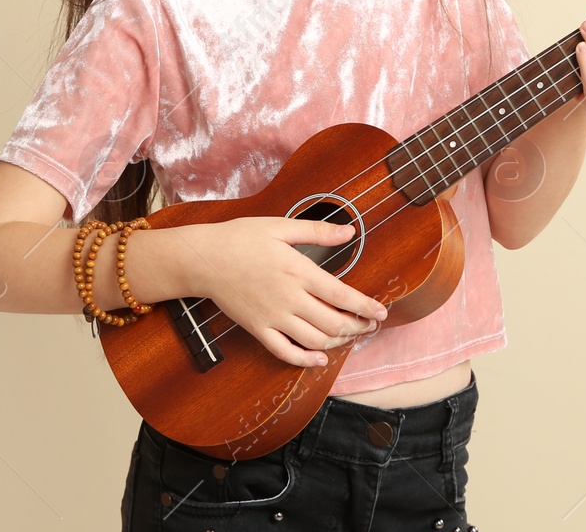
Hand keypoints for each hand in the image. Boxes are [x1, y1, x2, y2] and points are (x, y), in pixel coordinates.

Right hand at [188, 217, 388, 368]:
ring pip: (314, 340)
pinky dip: (305, 360)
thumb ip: (318, 232)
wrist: (204, 259)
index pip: (342, 295)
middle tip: (369, 325)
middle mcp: (289, 298)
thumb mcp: (281, 226)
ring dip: (337, 342)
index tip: (381, 313)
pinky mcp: (258, 329)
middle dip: (357, 327)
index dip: (365, 307)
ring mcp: (273, 317)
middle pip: (333, 323)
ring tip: (349, 337)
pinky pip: (284, 352)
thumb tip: (350, 232)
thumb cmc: (241, 238)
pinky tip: (318, 358)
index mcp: (298, 271)